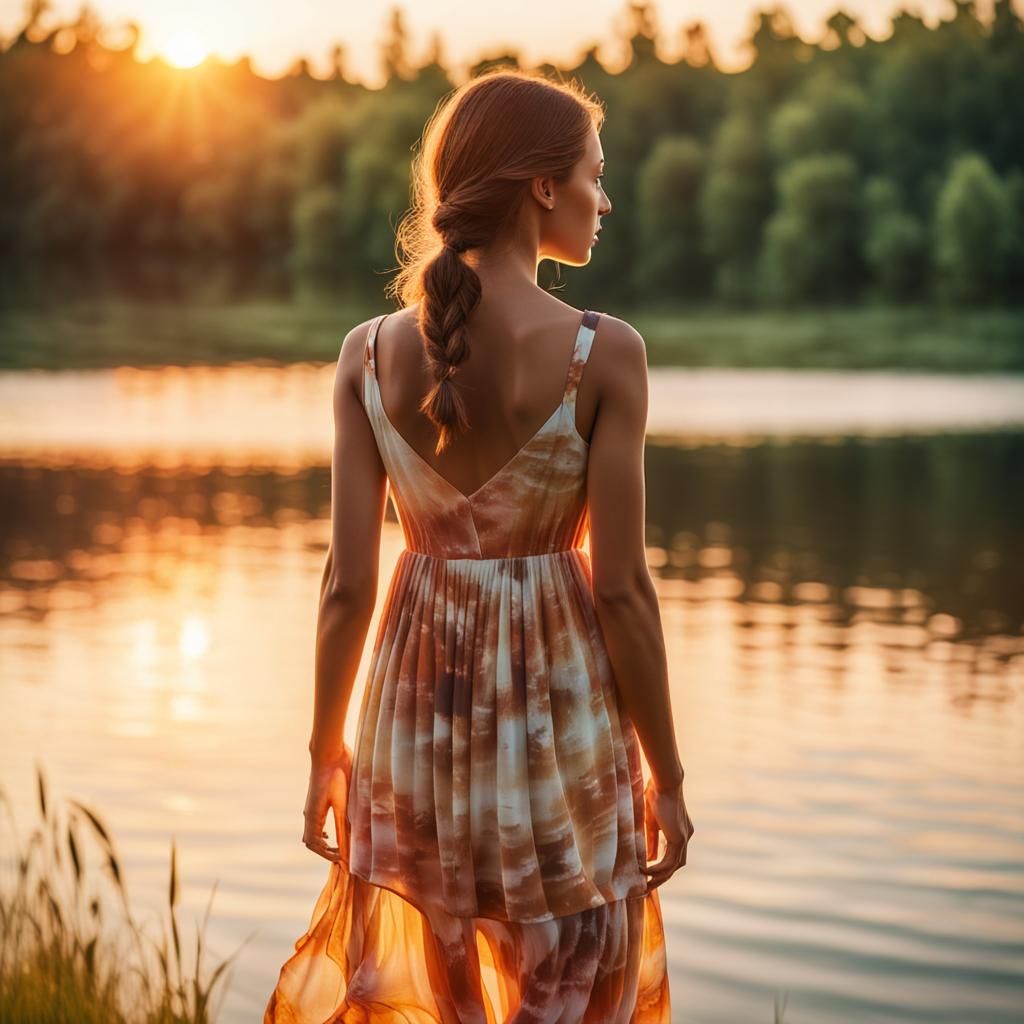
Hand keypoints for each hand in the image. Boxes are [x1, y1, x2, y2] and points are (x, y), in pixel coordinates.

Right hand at [302, 745, 352, 864]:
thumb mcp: (343, 802)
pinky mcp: (317, 799)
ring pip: (311, 831)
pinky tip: (331, 830)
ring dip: (322, 842)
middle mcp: (309, 813)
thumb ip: (343, 827)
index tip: (342, 861)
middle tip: (341, 856)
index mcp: (313, 816)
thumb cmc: (337, 775)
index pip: (315, 845)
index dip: (328, 855)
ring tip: (337, 848)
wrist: (329, 752)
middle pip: (310, 840)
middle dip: (324, 851)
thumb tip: (347, 850)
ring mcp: (311, 806)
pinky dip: (321, 831)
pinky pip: (314, 821)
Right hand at [640, 774, 693, 893]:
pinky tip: (644, 870)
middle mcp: (685, 836)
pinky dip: (656, 868)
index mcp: (681, 830)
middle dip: (663, 877)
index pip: (674, 854)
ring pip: (674, 867)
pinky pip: (669, 862)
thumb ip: (652, 840)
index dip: (663, 866)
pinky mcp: (679, 838)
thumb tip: (649, 858)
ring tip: (645, 884)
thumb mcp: (652, 821)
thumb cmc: (656, 794)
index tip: (650, 874)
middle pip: (676, 865)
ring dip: (660, 877)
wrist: (665, 782)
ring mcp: (684, 838)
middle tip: (648, 887)